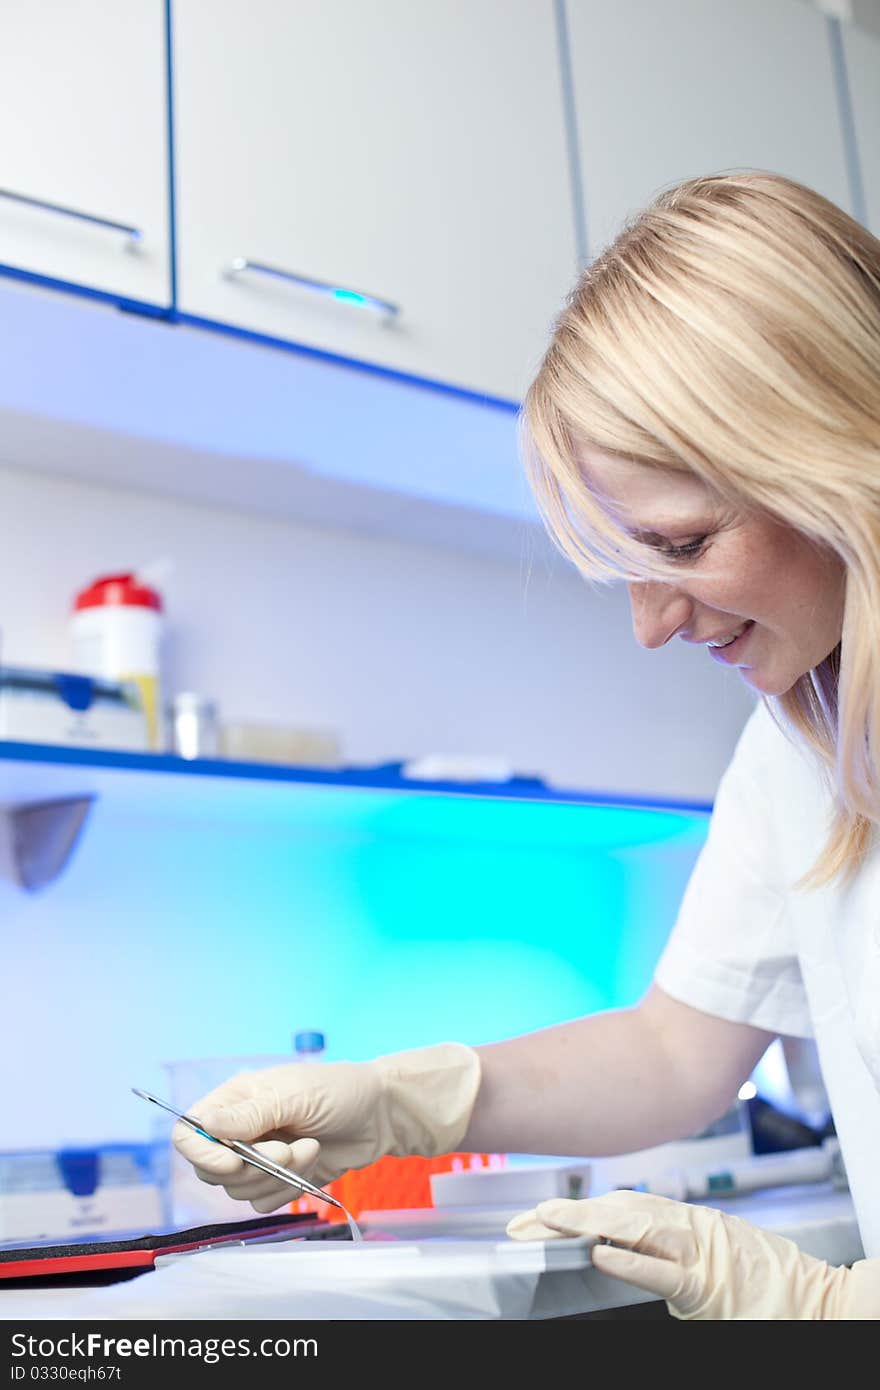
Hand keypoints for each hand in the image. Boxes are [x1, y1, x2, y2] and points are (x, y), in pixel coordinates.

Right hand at [171, 1042, 479, 1212]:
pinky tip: (314, 1162)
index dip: (203, 1153)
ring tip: (310, 1147)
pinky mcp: (278, 1180)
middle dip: (252, 1167)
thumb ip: (249, 1114)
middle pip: (212, 1170)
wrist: (379, 1115)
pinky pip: (264, 1203)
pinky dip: (289, 1189)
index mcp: (234, 1100)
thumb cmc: (338, 1091)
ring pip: (239, 1191)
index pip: (191, 1132)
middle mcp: (239, 1130)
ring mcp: (258, 1157)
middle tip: (287, 1149)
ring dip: (278, 1175)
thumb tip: (203, 1122)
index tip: (234, 1160)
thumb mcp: (294, 1095)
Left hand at [506, 1190, 878, 1318]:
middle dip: (564, 1216)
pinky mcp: (707, 1284)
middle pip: (613, 1211)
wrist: (812, 1299)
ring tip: (544, 1223)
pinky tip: (599, 1254)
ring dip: (585, 1223)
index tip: (532, 1215)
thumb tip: (613, 1242)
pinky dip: (630, 1261)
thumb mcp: (704, 1249)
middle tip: (519, 1222)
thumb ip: (661, 1242)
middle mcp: (683, 1227)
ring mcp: (696, 1252)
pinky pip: (663, 1271)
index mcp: (679, 1221)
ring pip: (632, 1228)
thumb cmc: (759, 1278)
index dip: (571, 1208)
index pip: (613, 1207)